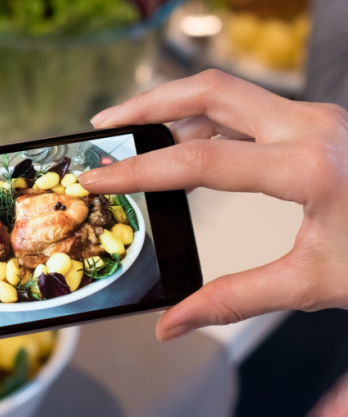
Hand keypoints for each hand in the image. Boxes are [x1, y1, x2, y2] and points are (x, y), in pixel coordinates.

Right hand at [79, 70, 347, 341]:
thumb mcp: (313, 284)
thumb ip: (233, 299)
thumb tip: (171, 326)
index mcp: (310, 168)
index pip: (199, 161)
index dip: (138, 172)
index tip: (96, 179)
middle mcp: (313, 126)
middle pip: (209, 90)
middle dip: (148, 103)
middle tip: (103, 124)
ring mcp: (319, 116)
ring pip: (229, 91)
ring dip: (175, 105)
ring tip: (133, 132)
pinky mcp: (319, 121)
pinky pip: (250, 106)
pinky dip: (208, 118)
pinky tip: (187, 142)